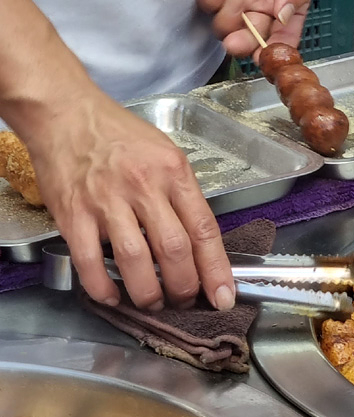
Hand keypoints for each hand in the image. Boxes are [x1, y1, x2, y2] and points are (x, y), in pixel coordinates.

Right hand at [26, 88, 235, 311]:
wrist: (67, 113)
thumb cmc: (120, 136)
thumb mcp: (167, 154)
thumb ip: (183, 195)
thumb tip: (200, 243)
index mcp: (174, 173)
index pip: (204, 230)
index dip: (216, 270)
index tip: (223, 296)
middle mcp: (144, 186)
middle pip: (174, 249)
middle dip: (184, 286)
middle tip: (184, 301)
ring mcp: (107, 201)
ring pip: (136, 259)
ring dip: (148, 292)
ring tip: (153, 302)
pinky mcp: (73, 213)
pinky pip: (90, 260)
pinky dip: (103, 286)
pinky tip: (113, 296)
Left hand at [199, 0, 325, 60]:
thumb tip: (285, 16)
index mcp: (287, 2)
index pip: (283, 37)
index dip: (275, 52)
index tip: (266, 58)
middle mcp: (260, 3)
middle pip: (250, 39)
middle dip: (243, 43)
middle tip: (237, 41)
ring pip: (225, 24)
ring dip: (227, 15)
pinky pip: (207, 2)